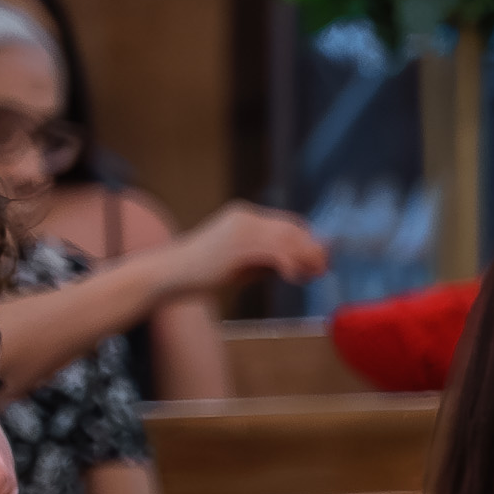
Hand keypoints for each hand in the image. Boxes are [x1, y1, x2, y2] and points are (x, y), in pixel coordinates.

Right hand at [186, 201, 330, 291]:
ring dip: (305, 258)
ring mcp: (240, 228)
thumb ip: (268, 261)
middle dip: (311, 249)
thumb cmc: (204, 273)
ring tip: (312, 275)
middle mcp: (245, 216)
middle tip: (323, 268)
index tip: (320, 259)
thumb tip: (300, 266)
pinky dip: (290, 264)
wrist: (170, 274)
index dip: (307, 240)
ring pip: (286, 239)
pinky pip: (275, 252)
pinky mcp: (238, 245)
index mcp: (244, 215)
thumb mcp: (243, 264)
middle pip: (291, 228)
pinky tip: (294, 277)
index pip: (287, 222)